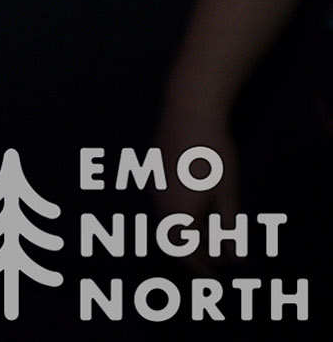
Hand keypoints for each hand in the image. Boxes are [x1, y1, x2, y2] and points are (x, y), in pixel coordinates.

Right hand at [155, 104, 239, 273]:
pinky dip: (184, 214)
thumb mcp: (228, 193)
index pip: (185, 252)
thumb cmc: (211, 152)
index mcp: (176, 212)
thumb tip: (236, 258)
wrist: (187, 111)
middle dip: (199, 250)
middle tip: (223, 254)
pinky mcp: (155, 172)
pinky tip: (201, 204)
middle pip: (175, 237)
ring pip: (170, 220)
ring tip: (217, 230)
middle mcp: (159, 203)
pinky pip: (167, 204)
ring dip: (192, 230)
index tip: (214, 280)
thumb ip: (230, 227)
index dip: (201, 269)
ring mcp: (154, 186)